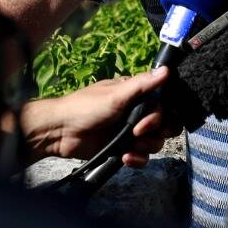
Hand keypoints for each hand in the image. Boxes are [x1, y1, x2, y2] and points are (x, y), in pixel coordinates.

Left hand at [18, 67, 170, 165]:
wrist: (61, 132)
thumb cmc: (86, 107)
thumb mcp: (116, 95)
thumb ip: (142, 85)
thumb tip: (167, 69)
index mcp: (136, 95)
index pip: (164, 105)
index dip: (161, 115)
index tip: (147, 121)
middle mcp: (136, 113)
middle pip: (164, 125)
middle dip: (156, 132)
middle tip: (138, 134)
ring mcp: (130, 132)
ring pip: (154, 143)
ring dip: (144, 146)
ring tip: (128, 146)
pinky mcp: (124, 149)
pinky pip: (142, 157)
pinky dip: (136, 159)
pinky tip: (125, 157)